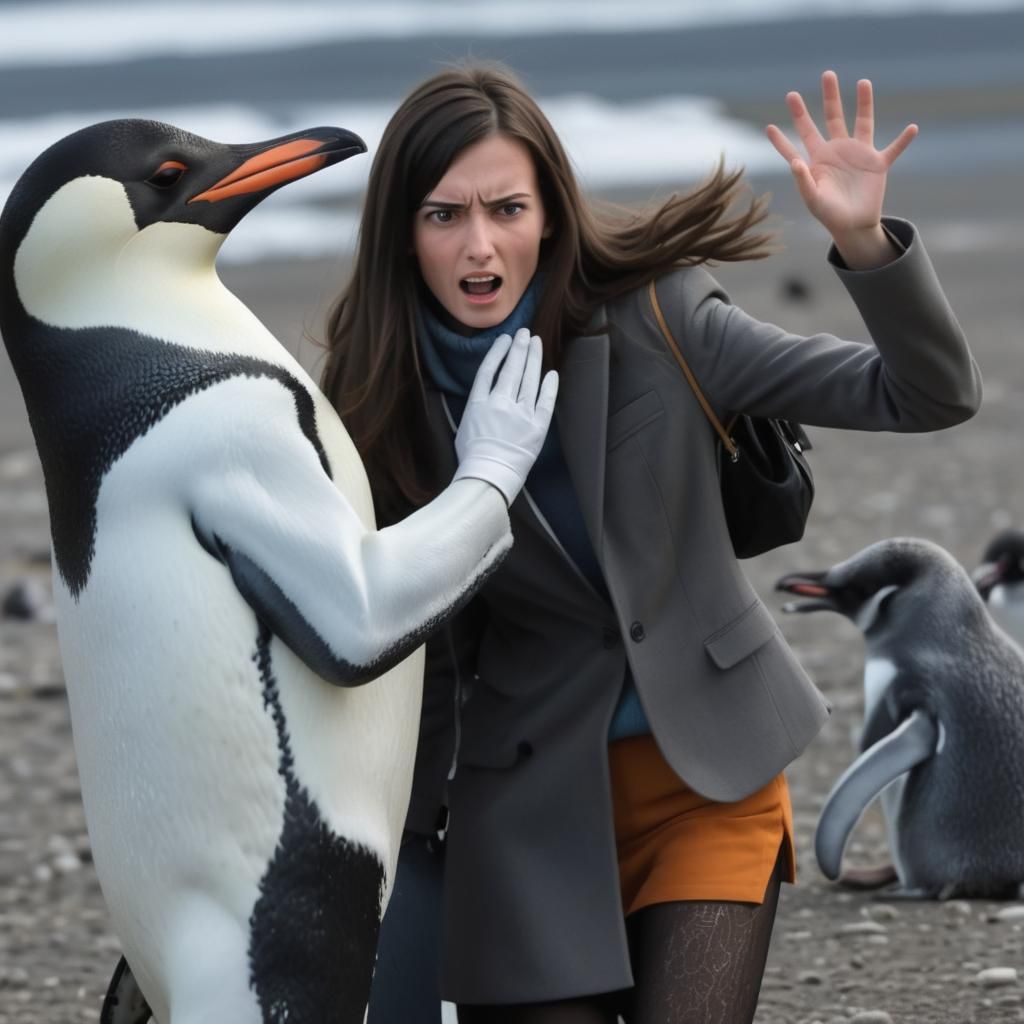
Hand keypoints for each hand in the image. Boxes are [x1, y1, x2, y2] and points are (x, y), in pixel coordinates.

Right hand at [454, 328, 558, 505]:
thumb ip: (477, 407)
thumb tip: (486, 395)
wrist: (488, 476)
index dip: (498, 352)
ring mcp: (520, 414)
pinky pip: (545, 401)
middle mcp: (500, 403)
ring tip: (537, 344)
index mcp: (479, 403)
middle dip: (520, 348)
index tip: (506, 339)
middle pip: (512, 369)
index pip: (490, 370)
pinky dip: (549, 386)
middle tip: (525, 333)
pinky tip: (551, 373)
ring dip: (534, 359)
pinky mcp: (537, 427)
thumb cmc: (472, 457)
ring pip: (530, 380)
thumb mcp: (465, 426)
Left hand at [766, 71, 916, 260]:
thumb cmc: (829, 214)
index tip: (769, 126)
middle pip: (832, 118)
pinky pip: (893, 150)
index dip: (783, 137)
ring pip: (862, 122)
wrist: (852, 226)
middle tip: (828, 74)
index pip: (797, 142)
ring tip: (863, 82)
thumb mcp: (813, 199)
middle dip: (830, 97)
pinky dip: (903, 141)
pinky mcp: (877, 165)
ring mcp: (858, 155)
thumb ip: (803, 180)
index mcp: (817, 160)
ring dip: (865, 103)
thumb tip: (794, 162)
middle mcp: (837, 151)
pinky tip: (913, 128)